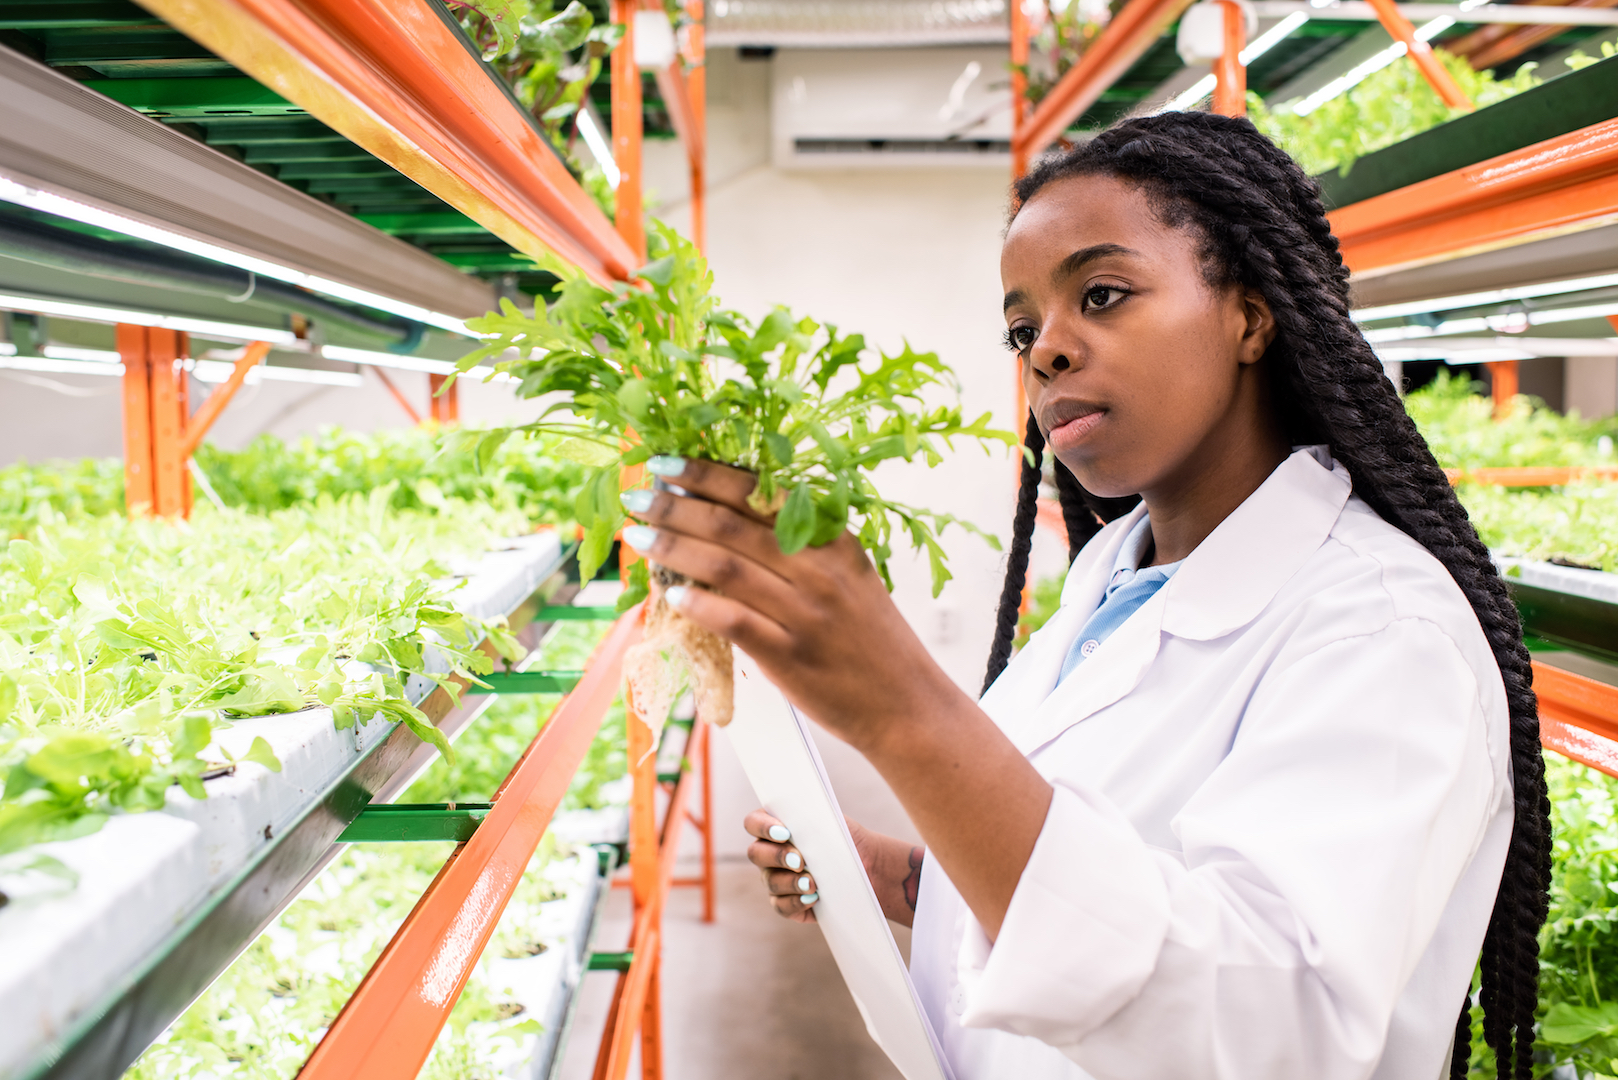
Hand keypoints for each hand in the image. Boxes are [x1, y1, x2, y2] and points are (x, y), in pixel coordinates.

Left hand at [630, 456, 1051, 940]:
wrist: (907, 705)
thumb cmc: (873, 641)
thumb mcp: (852, 577)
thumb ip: (804, 546)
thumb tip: (734, 521)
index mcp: (834, 541)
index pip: (761, 494)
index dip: (708, 475)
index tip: (669, 463)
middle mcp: (819, 570)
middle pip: (733, 525)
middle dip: (677, 504)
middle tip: (640, 494)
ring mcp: (804, 613)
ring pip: (725, 566)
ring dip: (675, 546)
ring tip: (640, 534)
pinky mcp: (790, 656)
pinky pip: (735, 621)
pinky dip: (700, 604)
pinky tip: (672, 593)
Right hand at [744, 809, 924, 927]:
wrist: (866, 868)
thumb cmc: (844, 839)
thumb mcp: (832, 822)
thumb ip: (812, 817)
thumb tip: (799, 816)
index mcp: (775, 826)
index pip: (753, 823)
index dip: (763, 827)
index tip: (785, 832)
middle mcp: (769, 853)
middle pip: (756, 853)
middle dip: (778, 856)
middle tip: (800, 860)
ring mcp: (776, 879)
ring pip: (769, 881)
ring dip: (790, 882)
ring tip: (813, 883)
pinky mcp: (787, 903)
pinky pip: (781, 906)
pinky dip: (796, 902)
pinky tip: (813, 898)